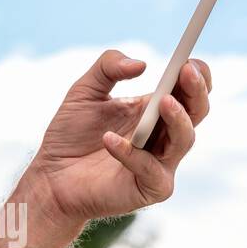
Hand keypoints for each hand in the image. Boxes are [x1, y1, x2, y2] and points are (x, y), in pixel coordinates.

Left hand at [25, 49, 212, 229]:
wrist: (49, 176)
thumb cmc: (71, 134)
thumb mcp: (84, 91)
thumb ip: (107, 68)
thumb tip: (141, 64)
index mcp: (154, 110)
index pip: (189, 90)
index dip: (196, 75)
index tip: (187, 59)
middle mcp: (164, 135)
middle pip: (197, 111)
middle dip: (195, 90)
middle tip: (186, 71)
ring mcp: (161, 163)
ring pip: (184, 140)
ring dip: (176, 119)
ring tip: (162, 101)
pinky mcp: (149, 188)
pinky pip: (150, 170)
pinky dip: (131, 153)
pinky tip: (109, 139)